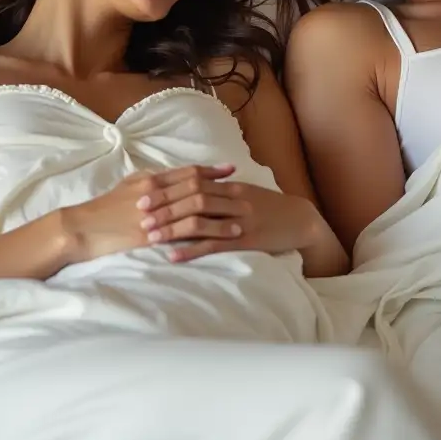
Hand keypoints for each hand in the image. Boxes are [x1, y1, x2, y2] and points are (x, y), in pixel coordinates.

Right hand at [60, 164, 236, 262]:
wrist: (81, 229)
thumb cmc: (102, 210)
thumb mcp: (125, 188)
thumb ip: (148, 183)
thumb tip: (166, 179)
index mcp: (151, 180)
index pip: (187, 172)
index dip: (210, 170)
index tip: (230, 169)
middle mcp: (157, 192)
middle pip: (198, 187)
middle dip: (224, 189)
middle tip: (246, 191)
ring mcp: (157, 212)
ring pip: (197, 208)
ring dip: (222, 212)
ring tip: (242, 217)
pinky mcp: (154, 233)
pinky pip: (187, 231)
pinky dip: (208, 232)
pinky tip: (223, 237)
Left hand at [135, 171, 320, 263]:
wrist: (301, 220)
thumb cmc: (270, 207)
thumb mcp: (245, 193)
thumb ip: (220, 190)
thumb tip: (191, 189)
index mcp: (231, 186)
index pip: (192, 182)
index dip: (166, 189)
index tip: (142, 195)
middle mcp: (233, 199)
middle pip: (192, 198)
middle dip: (163, 207)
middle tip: (139, 214)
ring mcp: (239, 220)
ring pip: (200, 221)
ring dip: (172, 228)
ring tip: (149, 236)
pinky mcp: (246, 241)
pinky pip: (215, 245)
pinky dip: (192, 251)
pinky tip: (174, 257)